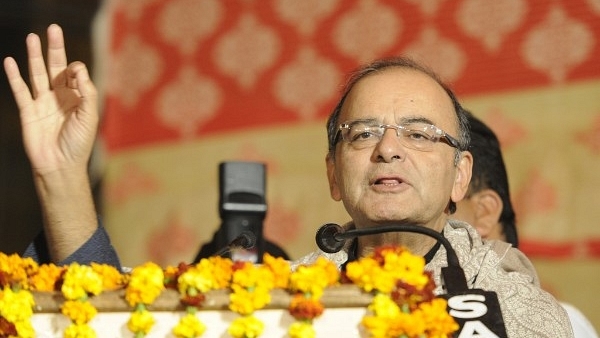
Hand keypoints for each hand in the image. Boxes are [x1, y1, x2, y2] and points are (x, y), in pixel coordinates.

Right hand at [4, 24, 99, 262]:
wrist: (60, 166)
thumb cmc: (79, 144)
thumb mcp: (90, 116)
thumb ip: (86, 91)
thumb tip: (78, 68)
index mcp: (78, 98)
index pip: (75, 74)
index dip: (76, 69)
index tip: (76, 74)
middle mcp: (60, 97)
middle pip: (56, 67)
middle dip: (54, 48)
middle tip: (53, 28)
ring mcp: (43, 103)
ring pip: (37, 74)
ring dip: (34, 56)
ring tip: (32, 37)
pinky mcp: (28, 111)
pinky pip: (20, 90)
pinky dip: (15, 76)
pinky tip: (11, 61)